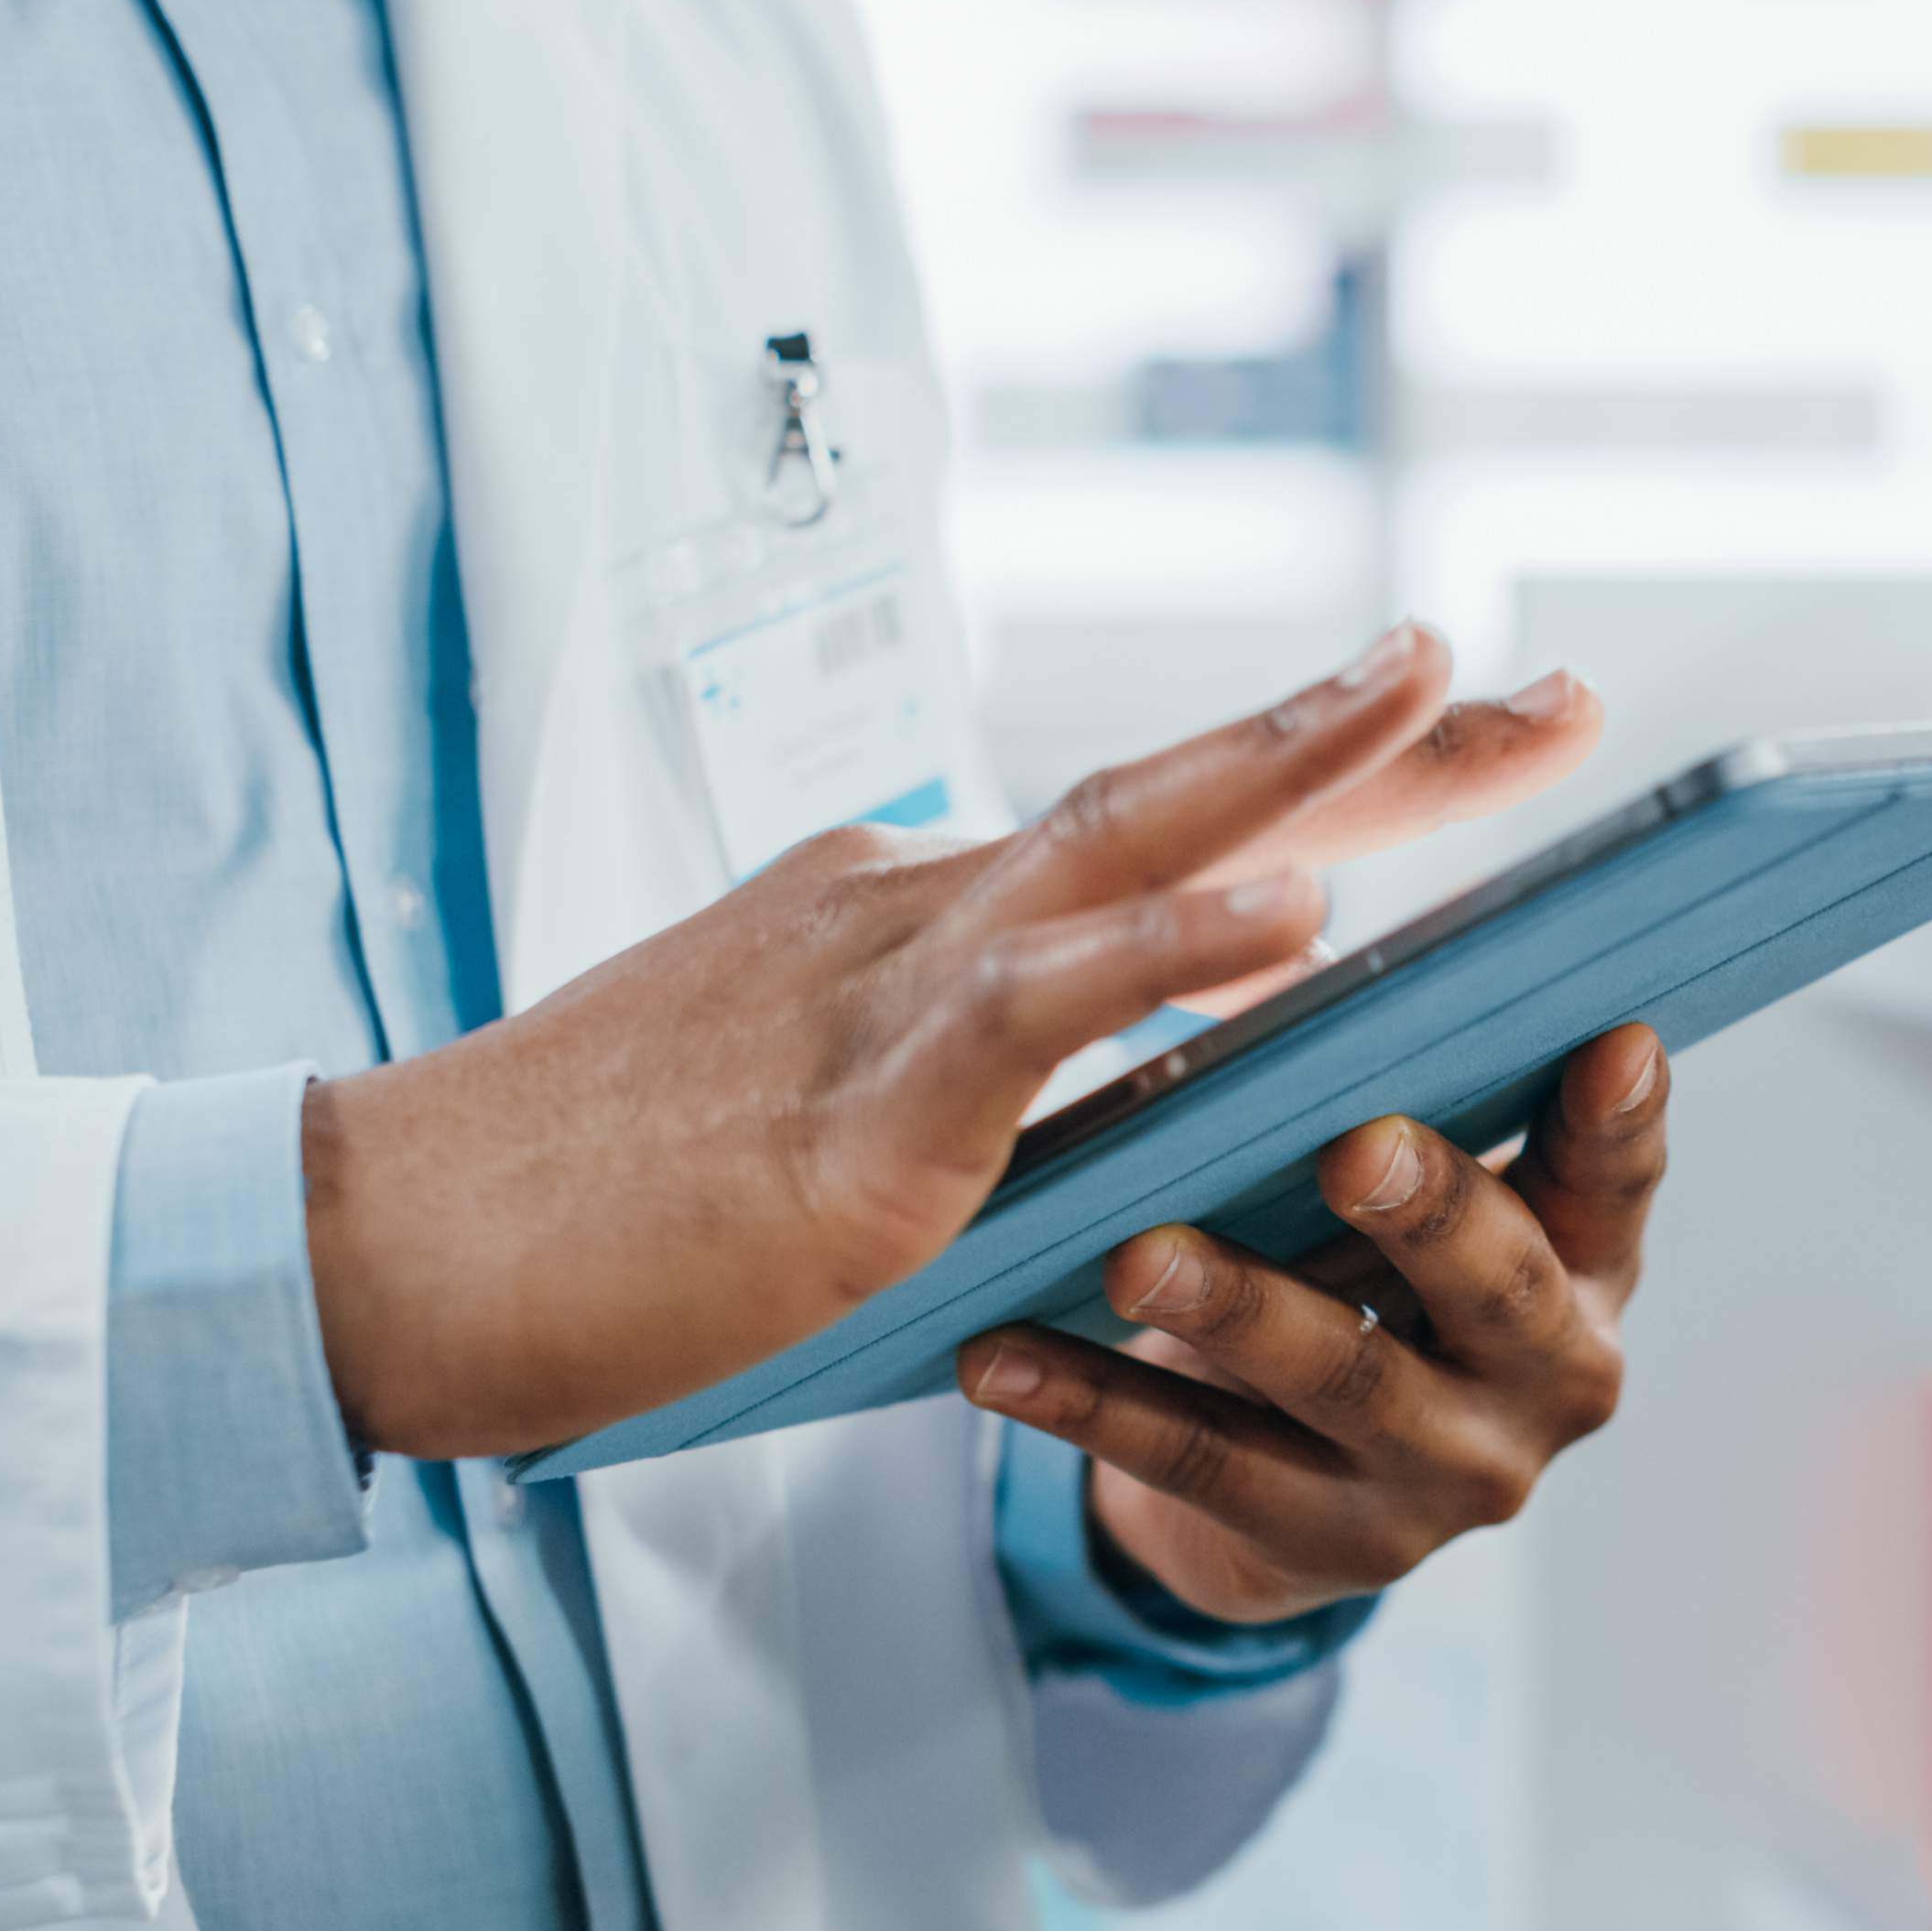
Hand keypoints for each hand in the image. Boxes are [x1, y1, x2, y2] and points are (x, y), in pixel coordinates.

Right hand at [303, 625, 1595, 1458]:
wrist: (388, 1243)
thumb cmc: (581, 1201)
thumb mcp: (804, 1110)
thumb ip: (944, 1085)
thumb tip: (1073, 1095)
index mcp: (905, 916)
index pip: (1150, 822)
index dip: (1319, 771)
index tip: (1462, 722)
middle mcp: (909, 912)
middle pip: (1178, 791)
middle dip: (1375, 742)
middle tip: (1543, 688)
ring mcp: (881, 996)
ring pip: (1124, 847)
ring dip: (1297, 773)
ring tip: (1446, 699)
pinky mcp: (855, 1113)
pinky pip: (1043, 1006)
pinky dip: (1175, 949)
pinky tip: (1297, 917)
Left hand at [954, 1024, 1671, 1622]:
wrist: (1300, 1494)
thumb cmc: (1366, 1282)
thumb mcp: (1428, 1207)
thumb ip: (1430, 1106)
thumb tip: (1332, 931)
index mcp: (1585, 1268)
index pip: (1618, 1184)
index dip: (1622, 1123)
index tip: (1614, 1040)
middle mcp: (1547, 1381)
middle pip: (1496, 1289)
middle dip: (1428, 1215)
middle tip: (1354, 1149)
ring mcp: (1443, 1478)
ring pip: (1340, 1380)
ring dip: (1233, 1309)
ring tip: (1135, 1254)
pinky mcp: (1323, 1544)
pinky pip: (1196, 1463)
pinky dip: (1090, 1403)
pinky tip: (997, 1356)